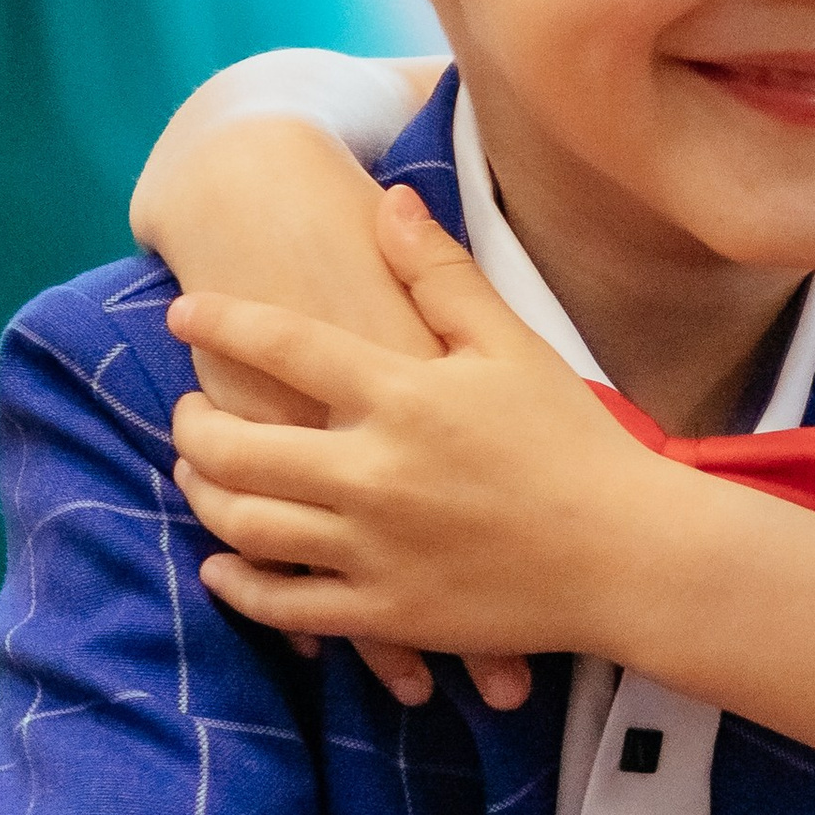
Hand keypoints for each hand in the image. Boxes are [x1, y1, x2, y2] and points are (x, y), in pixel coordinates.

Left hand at [167, 186, 667, 667]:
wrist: (631, 556)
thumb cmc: (577, 442)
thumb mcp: (515, 344)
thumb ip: (442, 276)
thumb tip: (389, 202)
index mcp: (402, 396)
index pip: (281, 345)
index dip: (220, 323)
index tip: (182, 313)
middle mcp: (372, 473)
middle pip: (236, 446)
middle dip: (193, 424)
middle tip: (186, 411)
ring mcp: (373, 550)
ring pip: (245, 525)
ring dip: (203, 495)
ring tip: (197, 474)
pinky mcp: (386, 613)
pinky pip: (284, 604)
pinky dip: (238, 584)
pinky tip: (223, 564)